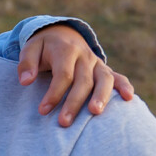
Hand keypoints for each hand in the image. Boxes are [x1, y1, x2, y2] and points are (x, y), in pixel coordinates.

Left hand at [17, 24, 134, 126]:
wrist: (62, 33)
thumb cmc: (43, 47)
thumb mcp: (30, 48)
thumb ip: (27, 63)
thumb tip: (26, 81)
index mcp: (66, 50)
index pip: (63, 75)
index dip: (53, 94)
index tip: (42, 111)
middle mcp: (85, 56)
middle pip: (83, 81)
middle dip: (74, 102)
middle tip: (64, 122)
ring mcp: (97, 63)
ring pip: (104, 79)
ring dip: (101, 96)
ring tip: (95, 113)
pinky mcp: (104, 69)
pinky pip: (118, 76)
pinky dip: (124, 86)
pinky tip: (129, 98)